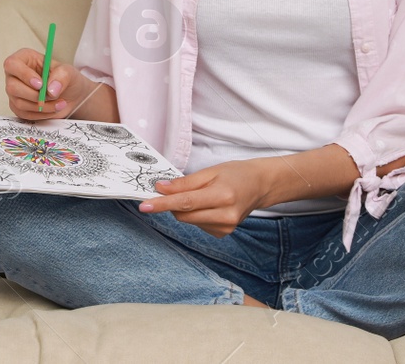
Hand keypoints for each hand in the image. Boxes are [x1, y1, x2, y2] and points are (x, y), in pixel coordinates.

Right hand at [2, 47, 82, 120]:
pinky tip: (52, 109)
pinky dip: (40, 114)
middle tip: (51, 96)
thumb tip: (50, 90)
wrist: (70, 95)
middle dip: (34, 95)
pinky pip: (24, 114)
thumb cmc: (65, 78)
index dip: (24, 75)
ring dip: (41, 106)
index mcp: (24, 59)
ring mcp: (15, 92)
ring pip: (18, 103)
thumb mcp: (68, 71)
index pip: (12, 64)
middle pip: (12, 86)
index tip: (40, 84)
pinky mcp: (18, 107)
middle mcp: (15, 75)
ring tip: (58, 103)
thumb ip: (61, 76)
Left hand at [135, 160, 274, 239]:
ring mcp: (226, 228)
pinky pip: (197, 224)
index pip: (185, 202)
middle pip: (184, 215)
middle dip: (171, 204)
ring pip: (189, 220)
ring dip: (185, 208)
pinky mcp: (223, 233)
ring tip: (201, 194)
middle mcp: (225, 216)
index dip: (162, 204)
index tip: (145, 205)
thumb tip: (161, 188)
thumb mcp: (211, 171)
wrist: (260, 186)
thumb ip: (185, 182)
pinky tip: (207, 205)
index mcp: (223, 196)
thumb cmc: (236, 174)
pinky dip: (195, 214)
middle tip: (167, 190)